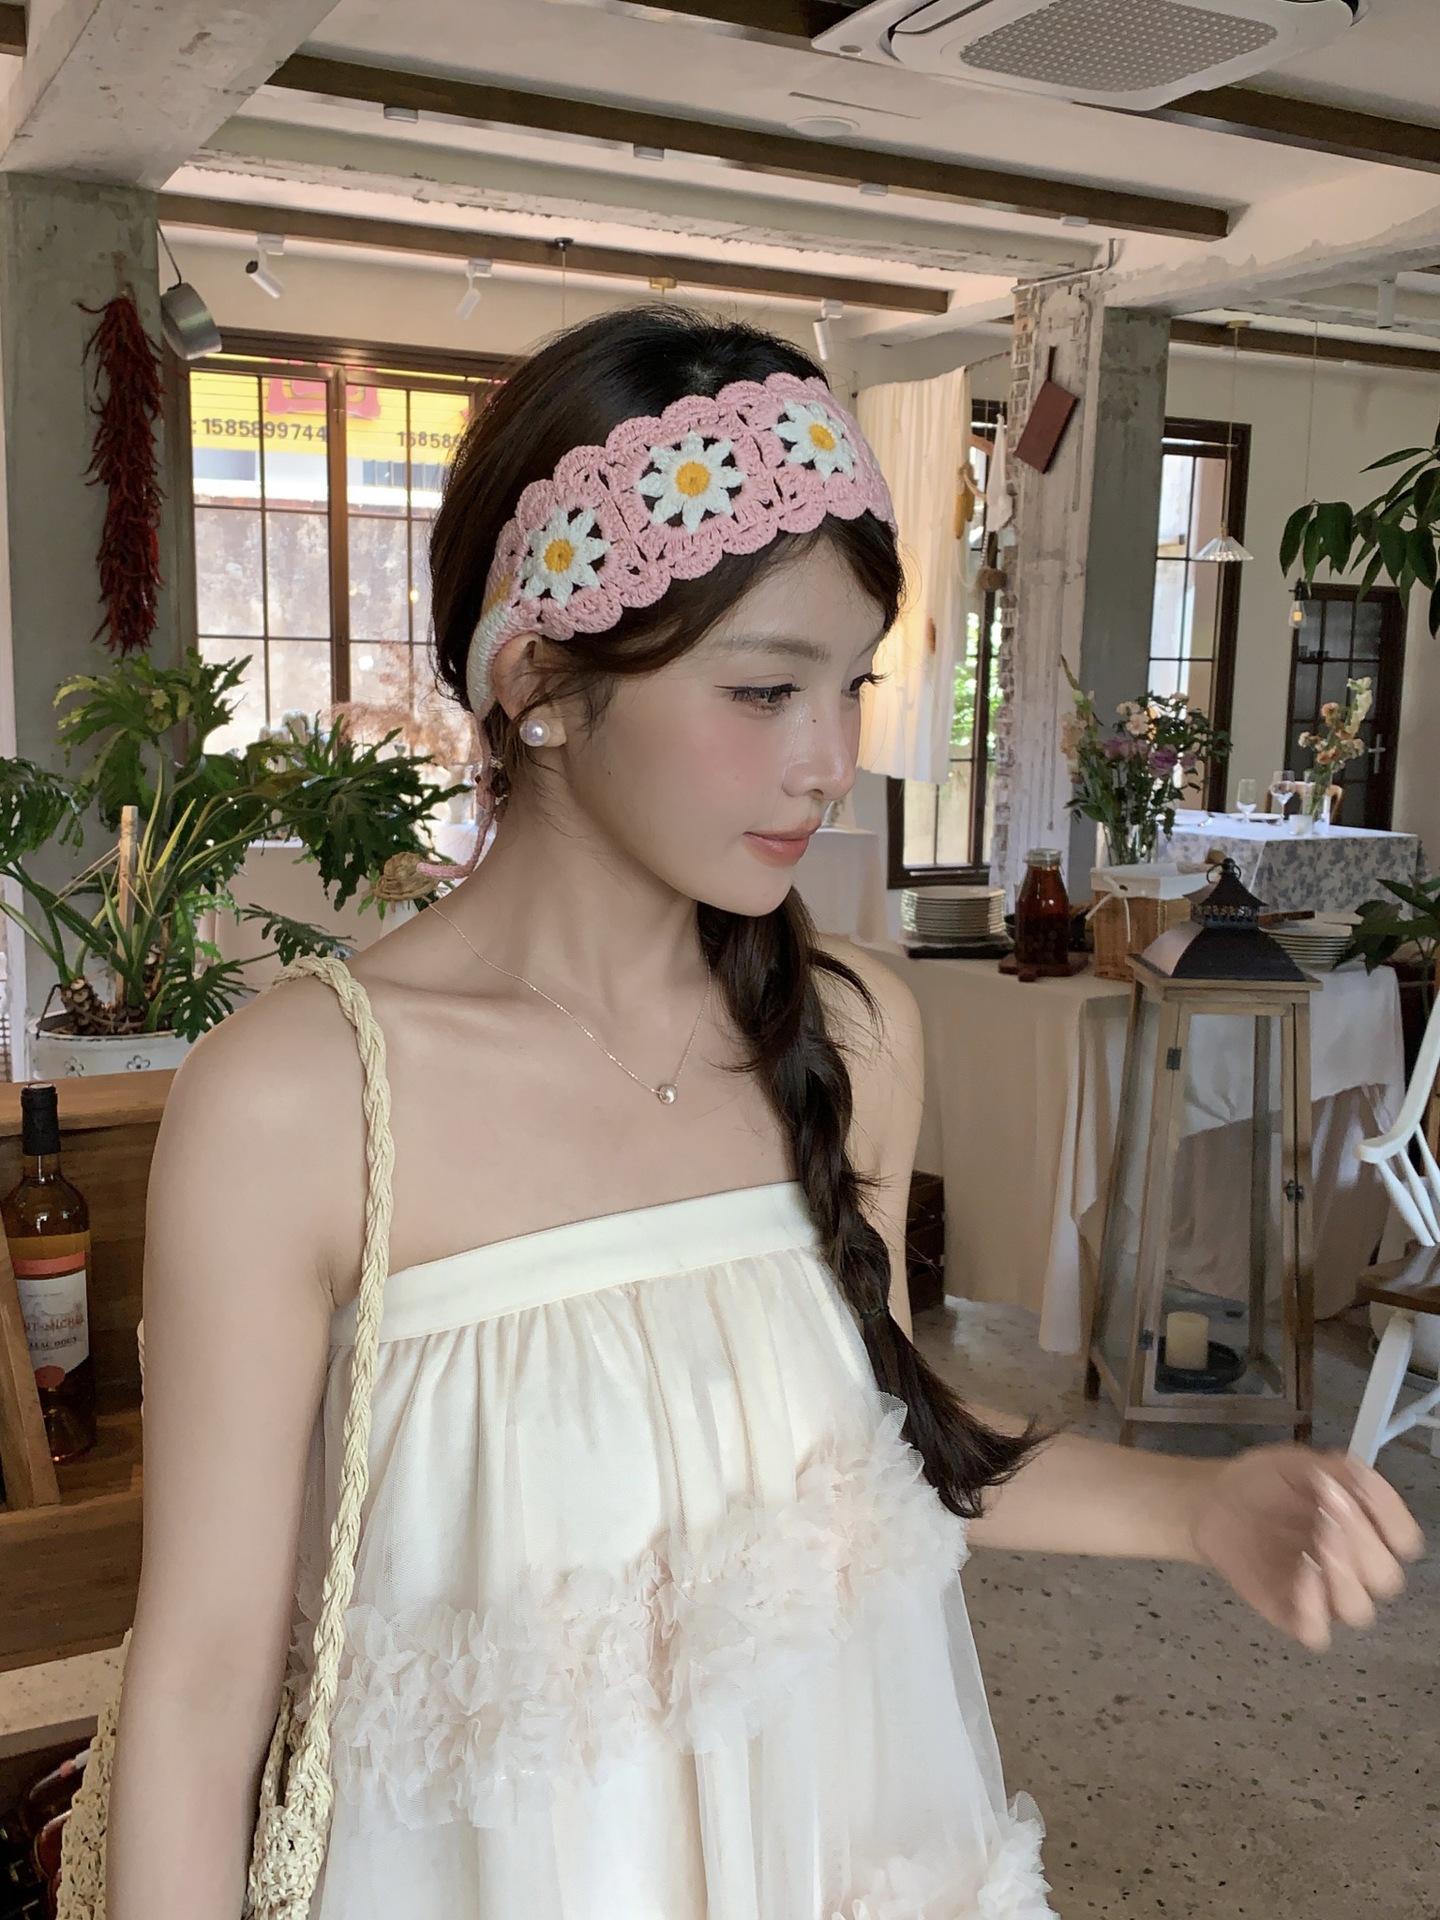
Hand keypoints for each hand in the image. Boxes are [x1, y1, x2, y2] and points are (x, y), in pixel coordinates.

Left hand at [1190, 1445, 1423, 1650]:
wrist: (1214, 1501)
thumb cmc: (1261, 1484)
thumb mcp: (1295, 1463)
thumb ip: (1333, 1470)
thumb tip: (1361, 1477)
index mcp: (1363, 1529)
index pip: (1404, 1541)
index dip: (1393, 1521)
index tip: (1362, 1491)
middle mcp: (1351, 1566)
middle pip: (1386, 1578)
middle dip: (1363, 1542)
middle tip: (1331, 1511)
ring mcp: (1323, 1594)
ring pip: (1359, 1610)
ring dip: (1344, 1575)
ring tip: (1317, 1541)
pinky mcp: (1291, 1614)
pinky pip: (1316, 1631)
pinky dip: (1313, 1608)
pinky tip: (1300, 1575)